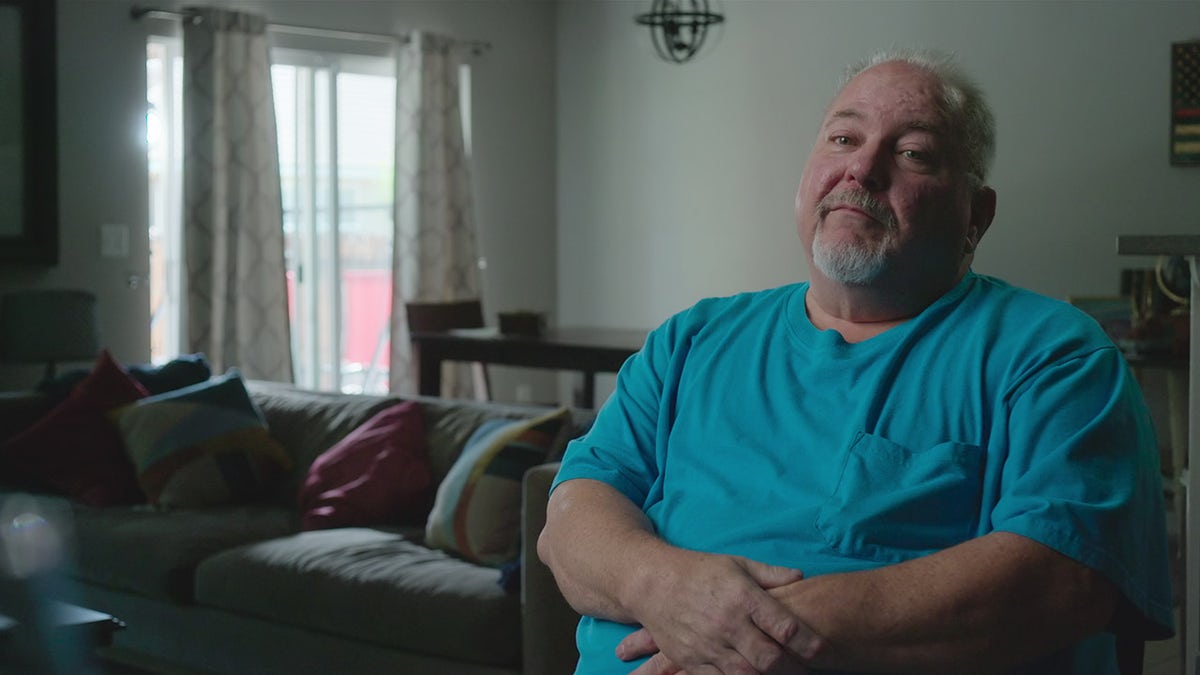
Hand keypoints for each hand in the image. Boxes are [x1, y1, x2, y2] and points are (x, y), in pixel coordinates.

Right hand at [615, 552, 818, 673]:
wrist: (651, 583)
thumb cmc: (698, 570)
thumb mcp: (737, 564)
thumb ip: (770, 574)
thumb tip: (800, 576)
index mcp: (742, 596)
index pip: (784, 627)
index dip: (808, 642)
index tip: (821, 649)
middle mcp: (727, 623)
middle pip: (769, 659)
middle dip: (793, 668)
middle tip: (805, 669)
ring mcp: (708, 644)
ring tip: (779, 673)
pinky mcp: (692, 659)